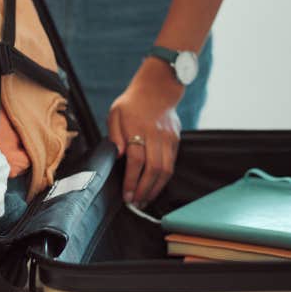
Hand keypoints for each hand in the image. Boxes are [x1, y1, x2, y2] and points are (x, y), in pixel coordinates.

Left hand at [107, 57, 184, 205]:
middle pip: (153, 169)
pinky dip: (164, 178)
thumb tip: (117, 155)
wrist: (158, 88)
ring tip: (145, 200)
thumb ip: (114, 135)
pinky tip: (155, 186)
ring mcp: (168, 138)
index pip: (136, 160)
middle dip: (144, 189)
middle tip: (136, 203)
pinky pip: (171, 163)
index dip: (131, 180)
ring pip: (165, 169)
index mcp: (138, 128)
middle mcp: (156, 135)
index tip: (126, 194)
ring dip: (156, 188)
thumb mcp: (115, 113)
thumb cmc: (132, 103)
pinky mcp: (176, 140)